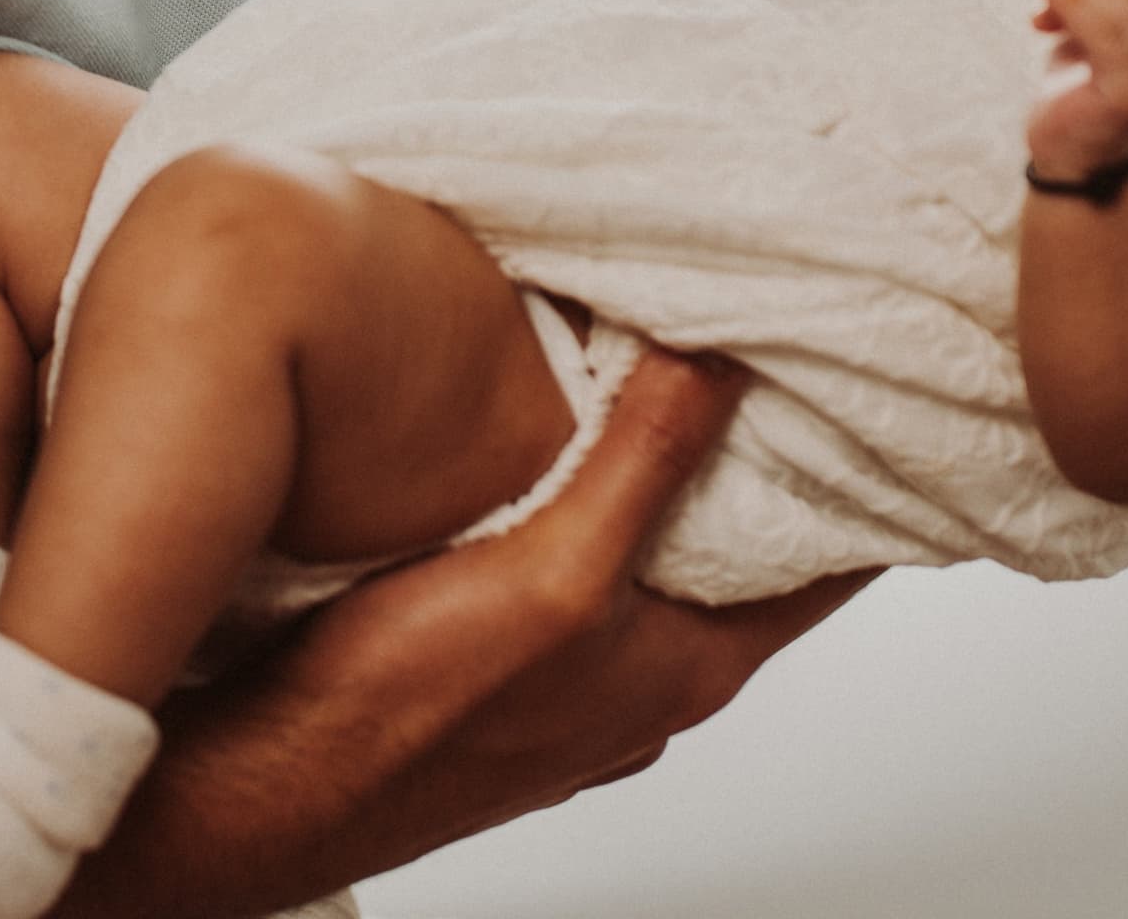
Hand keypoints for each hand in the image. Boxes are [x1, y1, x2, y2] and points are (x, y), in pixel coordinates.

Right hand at [59, 347, 870, 915]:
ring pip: (669, 541)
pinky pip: (592, 545)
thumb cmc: (385, 722)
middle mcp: (646, 676)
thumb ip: (644, 464)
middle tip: (800, 328)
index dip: (873, 466)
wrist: (240, 799)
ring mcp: (576, 670)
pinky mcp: (506, 654)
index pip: (832, 560)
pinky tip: (575, 419)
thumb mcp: (548, 579)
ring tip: (698, 343)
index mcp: (688, 668)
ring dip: (683, 458)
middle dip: (777, 443)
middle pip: (755, 543)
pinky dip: (607, 480)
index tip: (888, 365)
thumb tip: (726, 353)